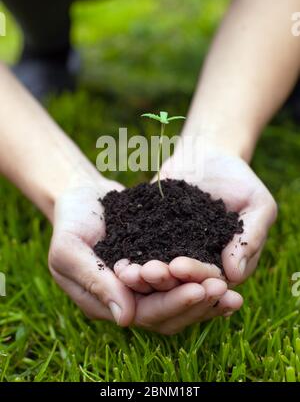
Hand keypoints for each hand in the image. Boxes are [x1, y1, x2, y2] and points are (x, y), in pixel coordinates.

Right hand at [48, 175, 239, 333]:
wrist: (81, 195)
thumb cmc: (69, 221)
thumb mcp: (69, 250)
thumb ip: (94, 282)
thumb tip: (126, 319)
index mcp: (106, 303)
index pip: (145, 314)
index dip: (173, 304)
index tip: (200, 290)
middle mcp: (128, 299)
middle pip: (168, 312)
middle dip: (196, 302)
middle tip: (224, 290)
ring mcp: (143, 284)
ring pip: (178, 298)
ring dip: (204, 295)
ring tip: (231, 286)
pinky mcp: (155, 263)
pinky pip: (181, 276)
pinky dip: (200, 277)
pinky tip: (222, 269)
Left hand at [116, 142, 276, 326]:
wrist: (207, 156)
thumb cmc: (240, 179)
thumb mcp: (257, 204)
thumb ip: (251, 237)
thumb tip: (235, 273)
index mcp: (225, 265)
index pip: (211, 279)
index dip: (195, 274)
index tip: (178, 266)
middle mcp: (197, 265)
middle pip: (180, 283)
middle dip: (164, 280)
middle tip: (147, 272)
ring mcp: (173, 254)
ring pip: (158, 274)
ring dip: (142, 277)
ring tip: (126, 272)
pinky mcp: (152, 240)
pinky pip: (140, 253)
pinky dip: (129, 258)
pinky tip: (116, 260)